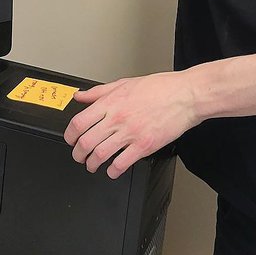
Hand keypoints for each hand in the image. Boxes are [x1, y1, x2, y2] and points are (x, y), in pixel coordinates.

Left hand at [64, 71, 198, 178]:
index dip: (69, 135)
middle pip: (86, 142)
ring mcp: (131, 133)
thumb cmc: (160, 88)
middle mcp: (118, 118)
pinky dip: (113, 171)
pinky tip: (112, 170)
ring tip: (92, 165)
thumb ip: (99, 92)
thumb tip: (80, 96)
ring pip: (100, 155)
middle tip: (79, 157)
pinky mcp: (145, 145)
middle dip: (78, 154)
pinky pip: (121, 164)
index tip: (70, 140)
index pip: (79, 122)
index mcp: (111, 102)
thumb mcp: (125, 83)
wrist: (186, 95)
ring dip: (92, 164)